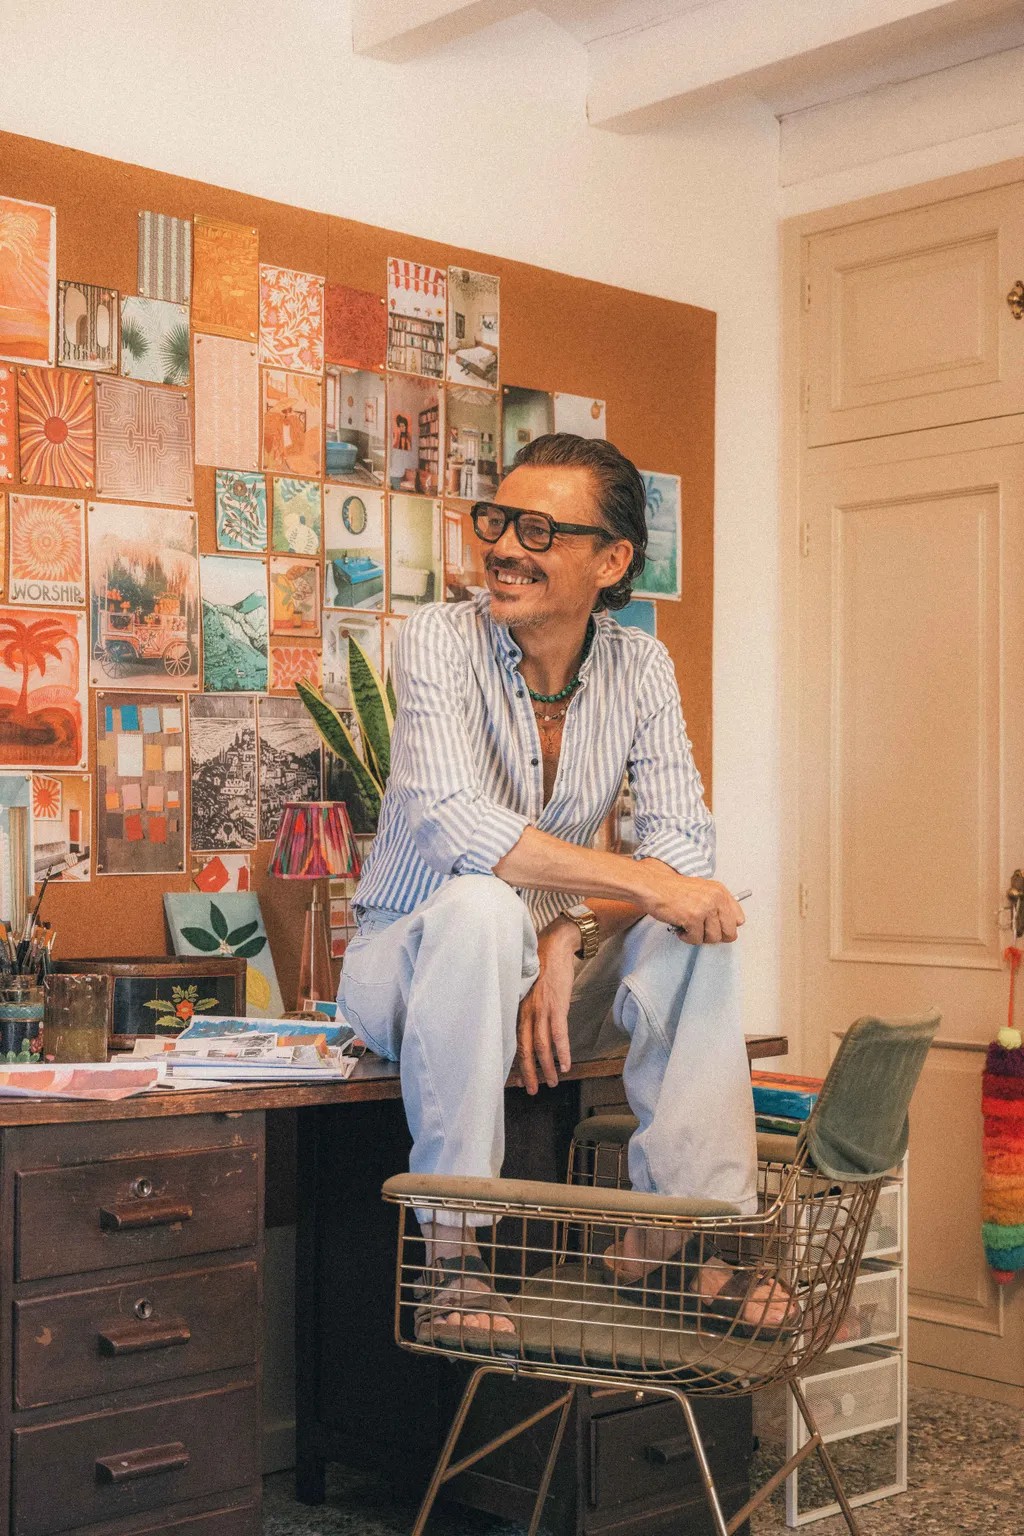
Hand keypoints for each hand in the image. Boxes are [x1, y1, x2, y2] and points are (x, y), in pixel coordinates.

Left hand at [516, 917, 576, 1093]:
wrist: (554, 945)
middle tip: (531, 1090)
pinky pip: (559, 1034)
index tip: (516, 1080)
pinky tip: (565, 1065)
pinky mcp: (557, 1006)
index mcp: (518, 1008)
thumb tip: (528, 1026)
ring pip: (542, 1046)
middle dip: (528, 1072)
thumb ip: (526, 1008)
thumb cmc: (540, 966)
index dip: (515, 1062)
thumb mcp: (527, 989)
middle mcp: (526, 1011)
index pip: (514, 1041)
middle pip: (525, 1048)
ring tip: (552, 1082)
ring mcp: (541, 1009)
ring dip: (547, 1067)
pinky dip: (562, 1052)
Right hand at [636, 865, 744, 944]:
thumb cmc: (673, 890)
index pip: (739, 919)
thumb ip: (717, 905)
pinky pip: (696, 939)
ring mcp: (705, 908)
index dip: (727, 927)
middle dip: (715, 937)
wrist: (654, 886)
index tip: (718, 928)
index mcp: (720, 891)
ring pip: (713, 938)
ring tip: (689, 928)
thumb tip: (730, 926)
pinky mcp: (692, 918)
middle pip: (729, 933)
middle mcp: (716, 899)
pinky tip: (680, 929)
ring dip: (699, 937)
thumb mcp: (702, 891)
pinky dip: (687, 938)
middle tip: (703, 932)